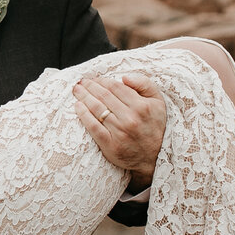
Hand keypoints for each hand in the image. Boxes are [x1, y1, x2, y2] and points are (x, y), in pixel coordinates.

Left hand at [73, 71, 164, 192]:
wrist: (154, 157)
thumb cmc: (154, 126)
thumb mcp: (158, 102)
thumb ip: (144, 84)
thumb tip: (124, 77)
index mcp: (141, 106)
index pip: (115, 87)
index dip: (102, 80)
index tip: (94, 78)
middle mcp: (130, 118)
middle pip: (104, 96)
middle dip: (90, 86)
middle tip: (81, 82)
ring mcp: (119, 132)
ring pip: (97, 109)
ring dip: (84, 97)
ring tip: (77, 90)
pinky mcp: (110, 145)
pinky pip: (93, 127)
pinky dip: (83, 115)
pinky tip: (78, 106)